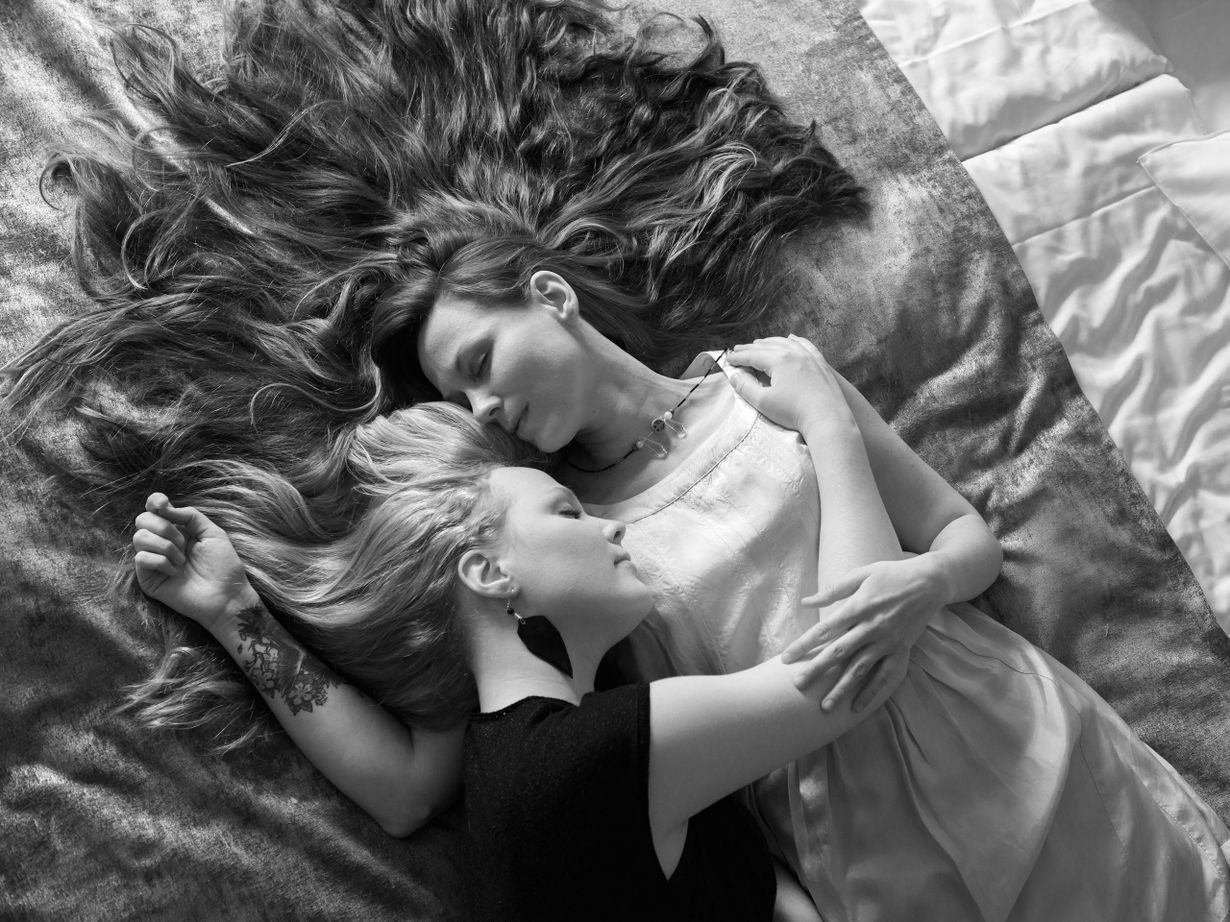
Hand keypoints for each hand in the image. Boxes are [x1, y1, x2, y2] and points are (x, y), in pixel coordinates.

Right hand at [132, 493, 257, 634]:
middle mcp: (162, 543)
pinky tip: (175, 572)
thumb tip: (165, 507)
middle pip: (142, 520)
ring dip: (165, 546)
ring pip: (139, 537)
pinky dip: (161, 562)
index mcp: (178, 530)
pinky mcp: (147, 579)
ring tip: (182, 561)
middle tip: (182, 543)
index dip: (154, 502)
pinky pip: (141, 558)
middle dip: (163, 527)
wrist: (226, 595)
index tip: (162, 504)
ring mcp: (153, 561)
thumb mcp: (212, 533)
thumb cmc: (223, 566)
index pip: (154, 509)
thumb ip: (190, 515)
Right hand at [725, 335, 854, 435]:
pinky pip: (805, 345)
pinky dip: (795, 340)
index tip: (728, 360)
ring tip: (759, 343)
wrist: (828, 419)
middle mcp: (794, 353)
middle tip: (737, 350)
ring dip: (770, 342)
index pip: (753, 356)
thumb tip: (734, 376)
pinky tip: (791, 339)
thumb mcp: (764, 402)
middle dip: (750, 348)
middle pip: (767, 346)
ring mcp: (810, 356)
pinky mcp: (821, 363)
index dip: (738, 358)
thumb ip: (745, 387)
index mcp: (779, 360)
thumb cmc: (794, 412)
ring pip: (786, 342)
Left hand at [785, 555, 945, 710]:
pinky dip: (871, 693)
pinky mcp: (900, 650)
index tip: (786, 658)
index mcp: (858, 607)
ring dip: (841, 688)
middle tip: (798, 685)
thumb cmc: (891, 575)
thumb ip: (833, 591)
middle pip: (838, 653)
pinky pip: (884, 676)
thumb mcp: (861, 575)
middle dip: (817, 670)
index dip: (803, 645)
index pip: (824, 630)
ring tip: (824, 707)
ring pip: (860, 669)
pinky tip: (856, 707)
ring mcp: (886, 641)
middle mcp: (870, 627)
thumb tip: (806, 601)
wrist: (930, 582)